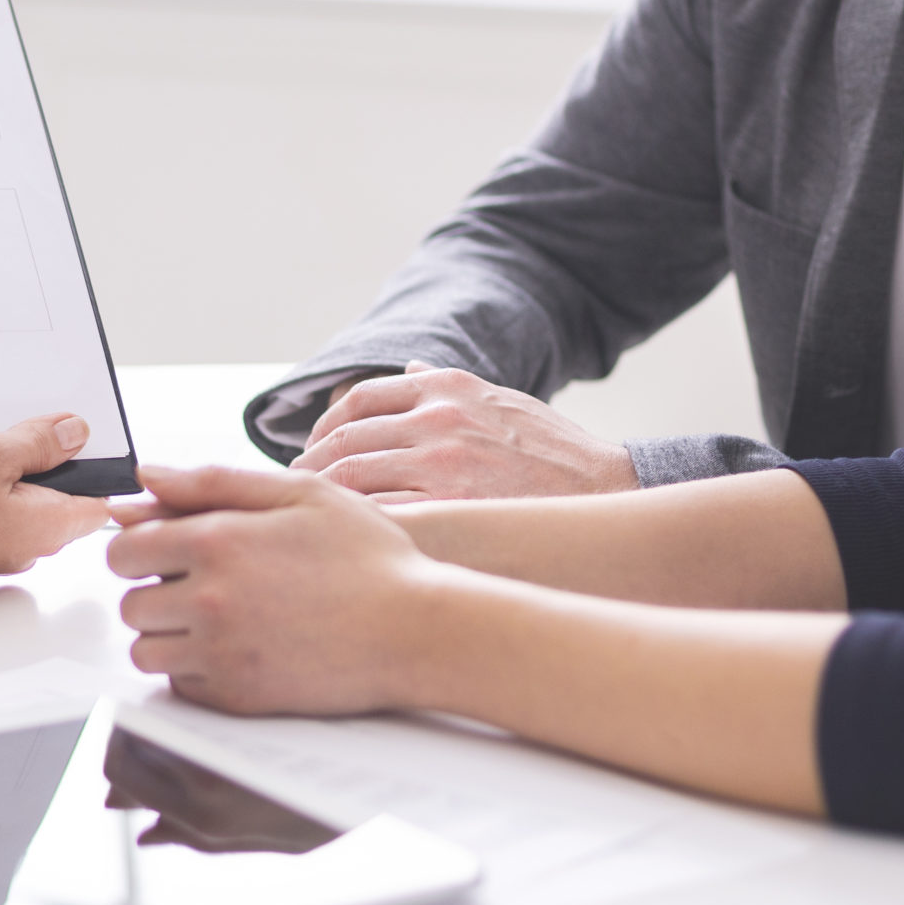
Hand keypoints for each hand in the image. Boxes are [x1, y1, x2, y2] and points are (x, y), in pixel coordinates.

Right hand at [0, 415, 111, 589]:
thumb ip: (39, 443)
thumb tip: (75, 434)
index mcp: (46, 528)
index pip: (97, 501)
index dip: (91, 466)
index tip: (72, 438)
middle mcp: (25, 547)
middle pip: (57, 500)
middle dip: (44, 465)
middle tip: (14, 438)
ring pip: (18, 504)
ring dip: (4, 475)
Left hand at [108, 466, 440, 715]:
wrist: (415, 630)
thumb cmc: (367, 558)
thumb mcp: (299, 493)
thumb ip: (212, 481)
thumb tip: (145, 475)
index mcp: (217, 541)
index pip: (124, 549)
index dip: (140, 546)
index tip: (164, 549)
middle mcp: (209, 600)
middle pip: (130, 603)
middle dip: (155, 590)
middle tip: (201, 582)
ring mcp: (221, 654)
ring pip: (146, 650)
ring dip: (168, 634)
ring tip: (215, 617)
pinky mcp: (237, 697)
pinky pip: (180, 685)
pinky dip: (195, 669)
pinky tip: (235, 647)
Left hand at [291, 362, 637, 501]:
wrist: (605, 491)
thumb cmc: (553, 451)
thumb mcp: (502, 399)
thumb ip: (447, 383)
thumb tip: (406, 367)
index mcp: (446, 387)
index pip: (358, 399)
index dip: (325, 427)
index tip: (313, 450)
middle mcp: (438, 417)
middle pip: (345, 440)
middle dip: (313, 466)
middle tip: (298, 488)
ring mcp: (443, 463)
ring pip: (353, 477)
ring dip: (324, 496)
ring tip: (314, 515)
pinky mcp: (451, 507)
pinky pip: (380, 513)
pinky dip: (353, 523)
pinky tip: (345, 537)